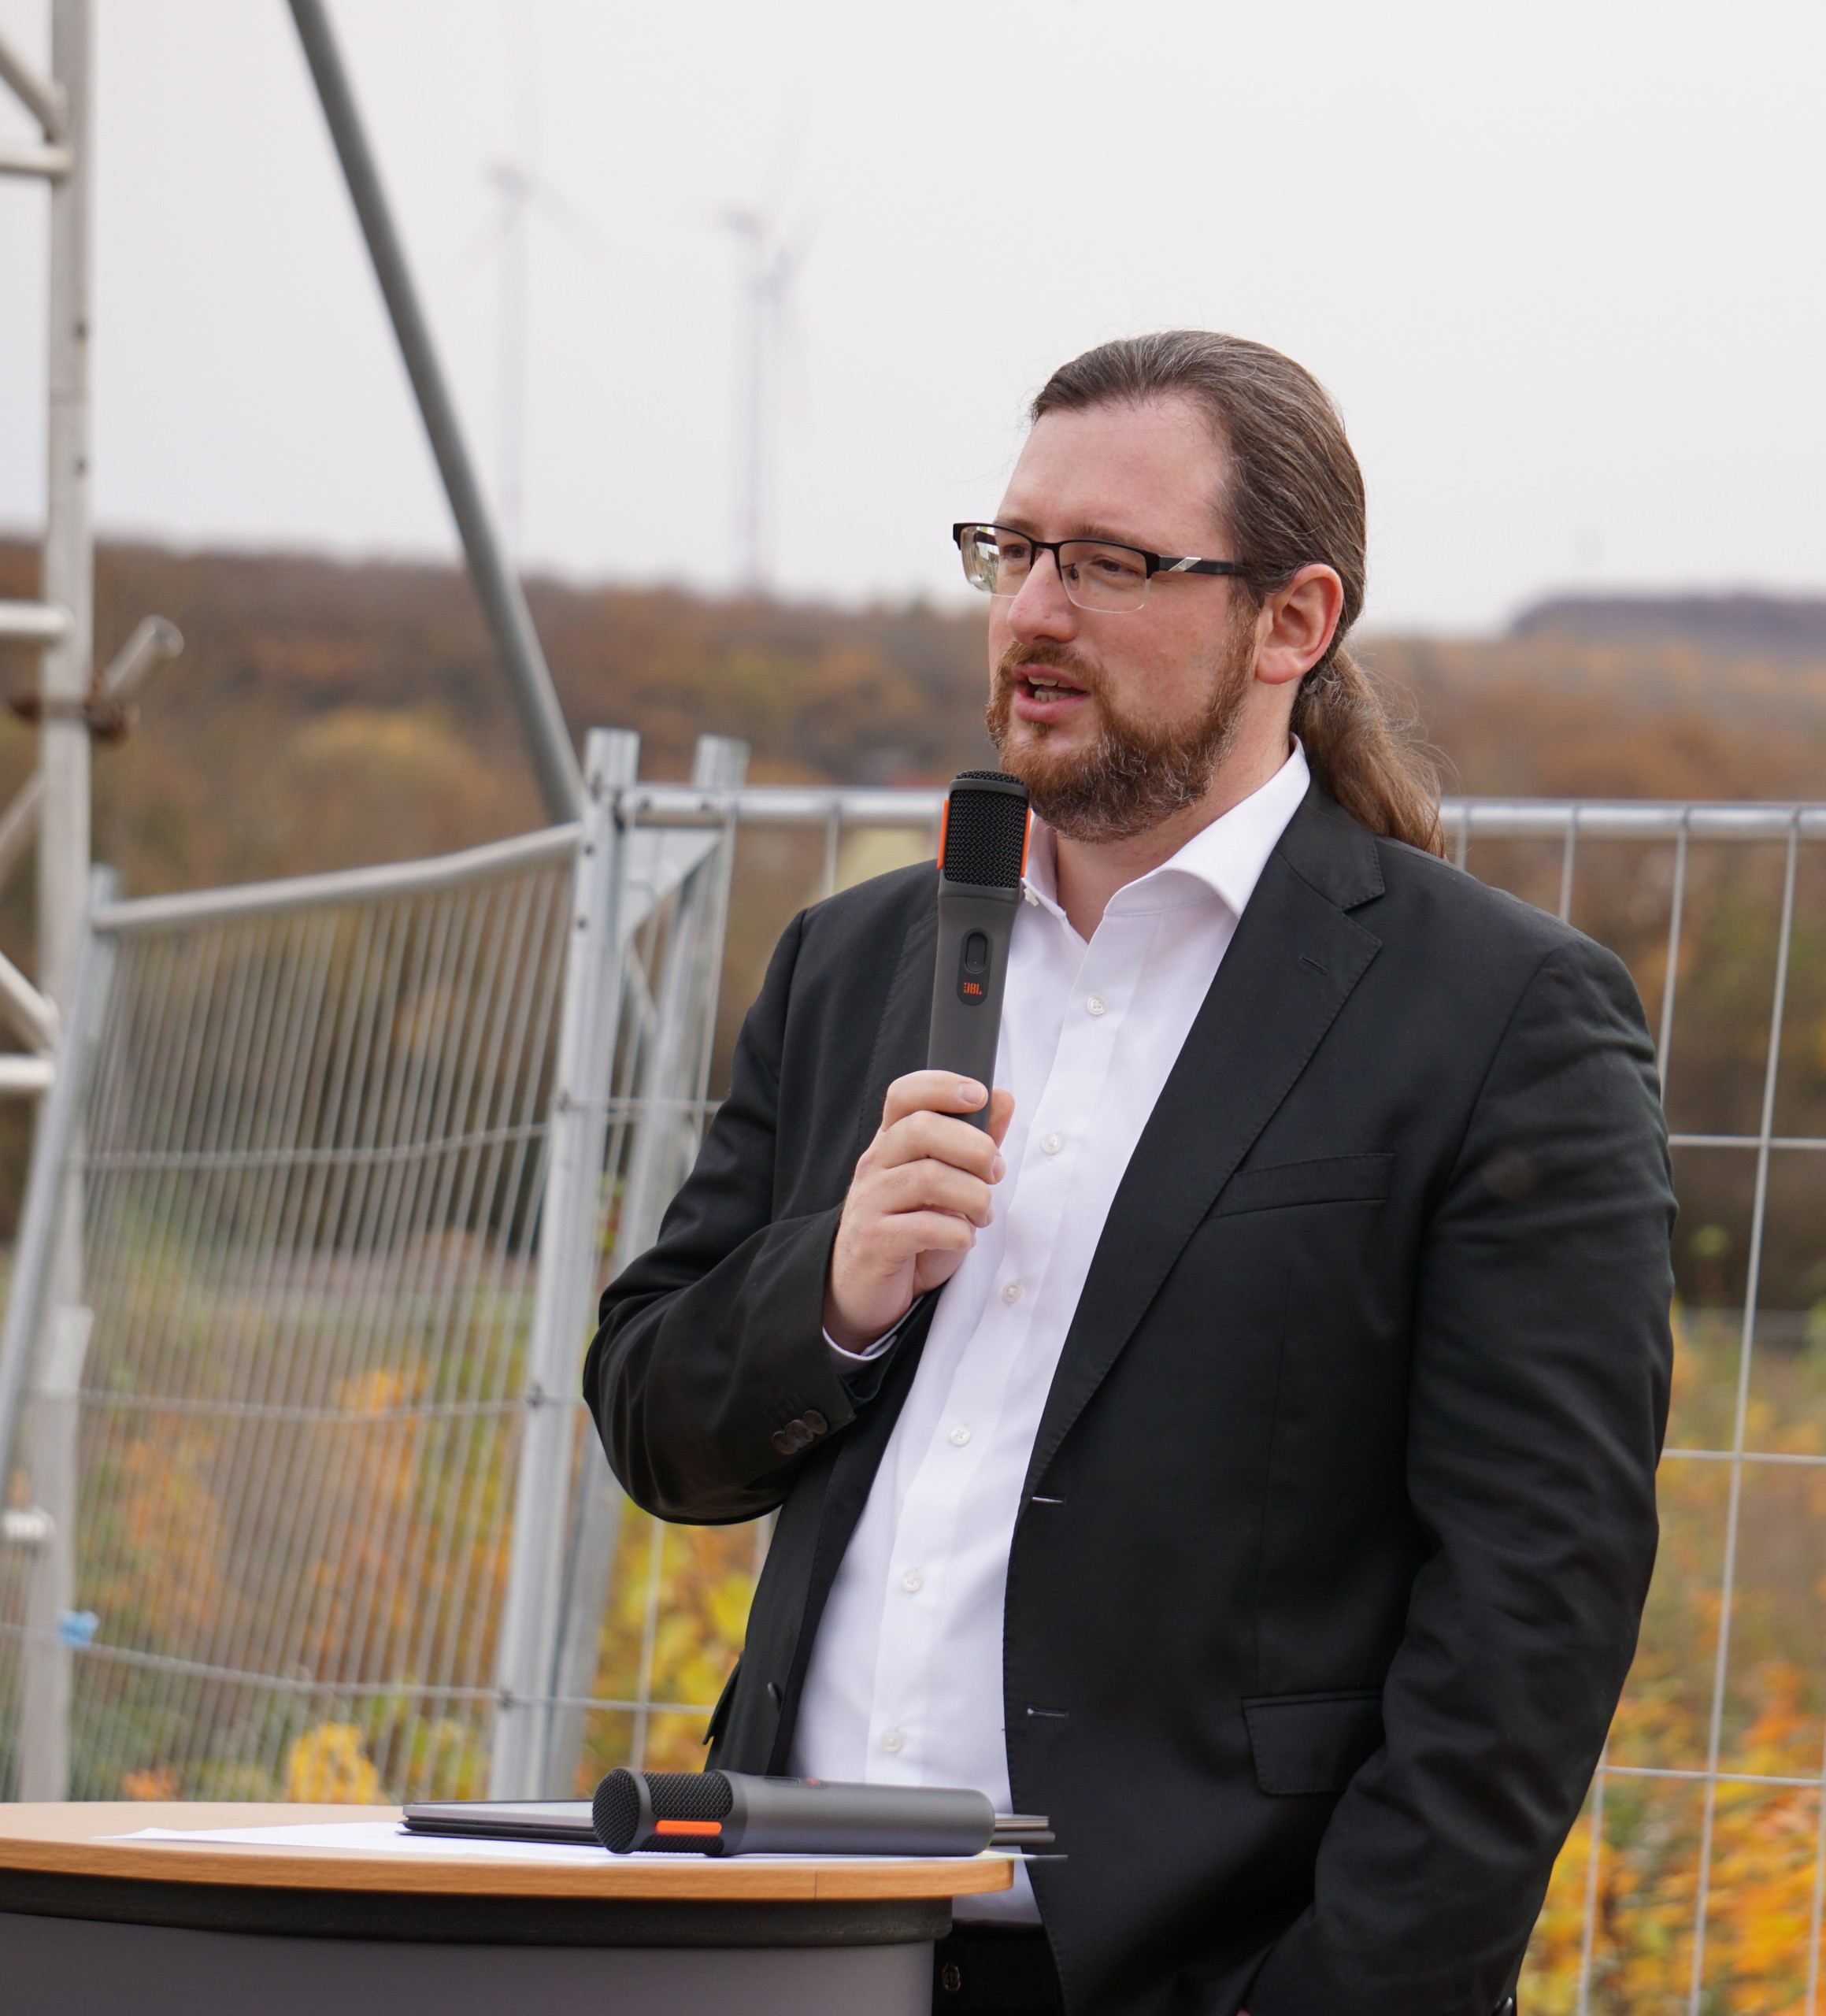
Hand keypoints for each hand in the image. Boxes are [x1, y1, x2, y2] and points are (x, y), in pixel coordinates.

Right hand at [825, 1071, 1014, 1350]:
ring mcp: (870, 1202)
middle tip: (995, 1171)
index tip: (980, 1095)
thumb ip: (973, 1142)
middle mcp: (875, 1165)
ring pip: (928, 1178)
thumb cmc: (910, 1232)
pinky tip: (963, 1238)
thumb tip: (1003, 1098)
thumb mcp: (947, 1183)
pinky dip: (957, 1233)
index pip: (905, 1094)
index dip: (942, 1085)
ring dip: (973, 1196)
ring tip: (982, 1213)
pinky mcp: (873, 1240)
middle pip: (921, 1129)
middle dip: (973, 1147)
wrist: (864, 1290)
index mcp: (891, 1143)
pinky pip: (923, 1227)